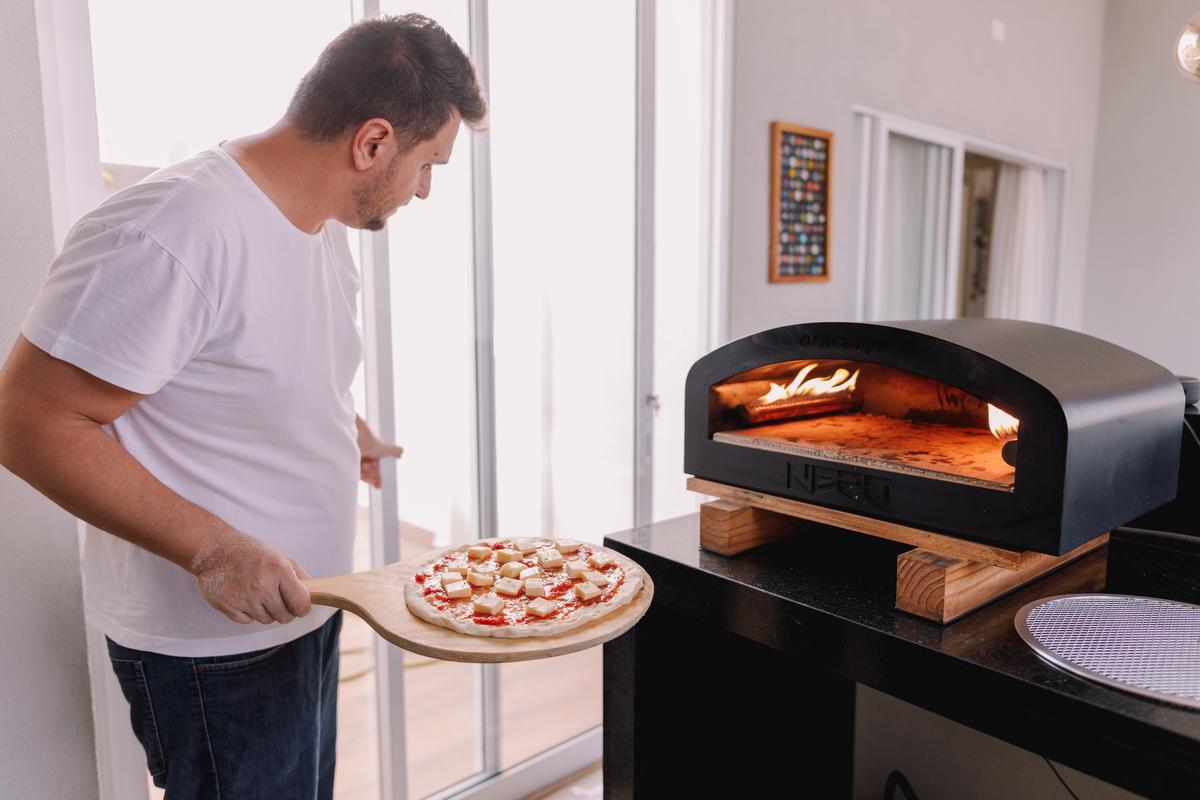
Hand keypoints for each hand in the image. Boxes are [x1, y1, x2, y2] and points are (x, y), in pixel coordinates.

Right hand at [192, 529, 311, 624]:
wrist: (215, 550)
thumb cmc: (251, 552)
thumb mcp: (279, 556)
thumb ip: (298, 576)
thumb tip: (314, 595)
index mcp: (279, 570)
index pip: (300, 604)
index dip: (304, 609)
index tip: (302, 608)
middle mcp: (262, 585)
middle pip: (285, 617)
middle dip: (286, 611)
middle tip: (279, 600)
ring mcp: (243, 597)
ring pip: (267, 620)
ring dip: (266, 611)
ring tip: (258, 594)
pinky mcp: (227, 606)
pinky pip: (247, 621)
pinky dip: (248, 613)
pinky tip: (243, 596)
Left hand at [356, 416, 402, 488]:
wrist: (361, 442)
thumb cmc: (373, 443)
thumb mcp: (390, 447)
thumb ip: (398, 450)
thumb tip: (400, 455)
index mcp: (374, 450)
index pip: (378, 464)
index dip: (381, 472)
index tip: (383, 479)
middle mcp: (366, 454)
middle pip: (372, 470)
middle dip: (376, 477)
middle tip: (379, 484)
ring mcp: (358, 459)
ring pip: (365, 473)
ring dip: (371, 479)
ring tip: (375, 483)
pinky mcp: (352, 463)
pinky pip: (357, 474)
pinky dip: (364, 478)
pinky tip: (369, 481)